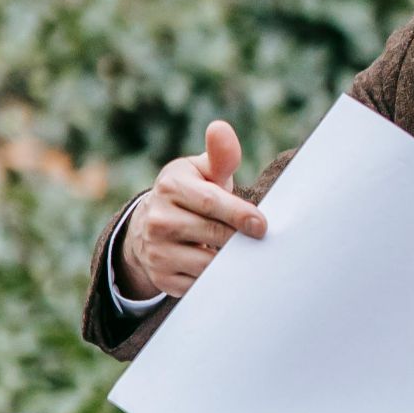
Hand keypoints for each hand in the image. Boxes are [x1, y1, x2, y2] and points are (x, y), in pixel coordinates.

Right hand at [116, 120, 267, 298]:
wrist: (151, 226)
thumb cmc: (192, 193)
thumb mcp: (203, 172)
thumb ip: (220, 155)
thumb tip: (220, 128)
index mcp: (170, 186)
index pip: (211, 202)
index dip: (240, 214)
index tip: (262, 225)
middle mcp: (157, 219)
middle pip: (213, 233)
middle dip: (239, 237)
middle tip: (257, 239)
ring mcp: (156, 251)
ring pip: (208, 263)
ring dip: (231, 260)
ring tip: (239, 251)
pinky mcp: (162, 278)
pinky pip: (200, 284)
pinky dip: (217, 279)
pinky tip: (221, 267)